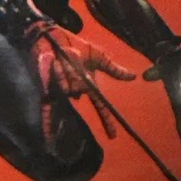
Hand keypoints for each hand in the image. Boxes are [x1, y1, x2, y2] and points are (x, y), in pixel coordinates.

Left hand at [29, 23, 134, 140]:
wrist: (51, 38)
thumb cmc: (74, 45)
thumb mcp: (96, 56)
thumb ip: (112, 68)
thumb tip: (133, 76)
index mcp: (88, 86)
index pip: (99, 106)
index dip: (106, 120)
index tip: (113, 135)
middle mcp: (75, 92)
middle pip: (79, 90)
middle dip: (73, 72)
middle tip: (69, 57)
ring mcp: (61, 94)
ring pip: (66, 89)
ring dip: (62, 71)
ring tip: (57, 60)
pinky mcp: (46, 92)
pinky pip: (47, 111)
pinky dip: (48, 126)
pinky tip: (48, 142)